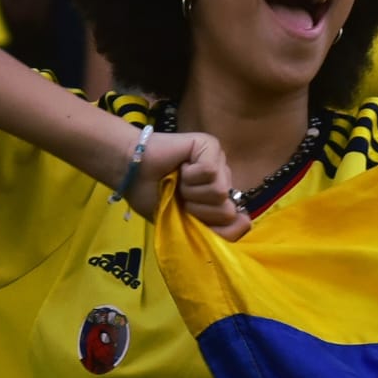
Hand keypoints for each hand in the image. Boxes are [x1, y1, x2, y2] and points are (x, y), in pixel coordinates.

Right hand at [125, 131, 250, 240]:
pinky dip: (189, 174)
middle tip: (180, 195)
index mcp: (219, 200)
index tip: (187, 214)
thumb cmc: (154, 198)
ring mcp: (219, 161)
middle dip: (197, 209)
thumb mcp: (184, 225)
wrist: (131, 174)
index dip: (208, 224)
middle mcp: (223, 180)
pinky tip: (180, 166)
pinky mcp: (210, 145)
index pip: (235, 222)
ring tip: (178, 181)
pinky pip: (210, 170)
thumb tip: (246, 221)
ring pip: (220, 191)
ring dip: (191, 191)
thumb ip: (215, 231)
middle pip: (227, 210)